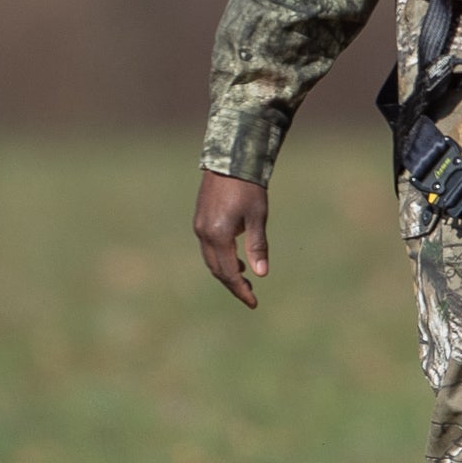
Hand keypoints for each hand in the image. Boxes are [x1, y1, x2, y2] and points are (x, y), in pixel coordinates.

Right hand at [193, 171, 271, 308]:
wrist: (230, 159)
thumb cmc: (248, 187)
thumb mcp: (257, 217)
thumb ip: (257, 246)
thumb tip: (261, 274)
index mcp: (219, 235)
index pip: (229, 273)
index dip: (241, 290)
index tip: (253, 303)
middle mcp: (204, 233)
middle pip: (217, 269)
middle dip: (232, 284)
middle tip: (250, 293)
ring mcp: (199, 226)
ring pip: (210, 259)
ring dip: (225, 271)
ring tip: (244, 276)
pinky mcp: (200, 219)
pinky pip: (208, 247)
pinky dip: (220, 257)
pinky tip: (235, 257)